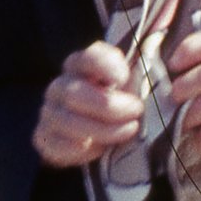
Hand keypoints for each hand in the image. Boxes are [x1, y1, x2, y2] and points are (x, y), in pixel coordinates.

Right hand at [33, 41, 143, 167]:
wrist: (92, 132)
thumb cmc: (117, 100)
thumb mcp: (128, 82)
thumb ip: (137, 70)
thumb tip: (156, 50)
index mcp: (79, 65)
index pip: (86, 57)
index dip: (104, 65)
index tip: (123, 77)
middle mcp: (60, 86)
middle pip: (75, 93)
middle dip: (109, 105)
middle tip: (136, 110)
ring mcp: (49, 112)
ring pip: (69, 121)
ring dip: (103, 129)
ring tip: (129, 129)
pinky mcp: (44, 138)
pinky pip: (58, 145)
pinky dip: (82, 150)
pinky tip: (101, 149)